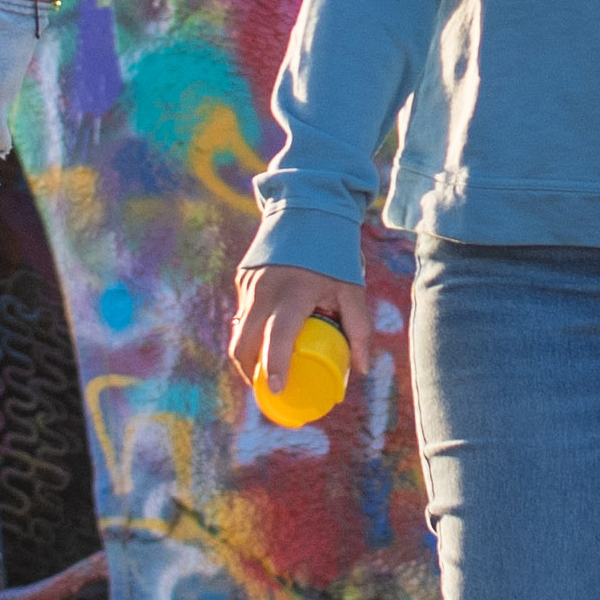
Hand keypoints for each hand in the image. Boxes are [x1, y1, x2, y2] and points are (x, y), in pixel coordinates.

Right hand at [225, 260, 366, 433]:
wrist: (306, 209)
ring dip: (248, 352)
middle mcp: (264, 290)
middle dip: (250, 371)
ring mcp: (249, 284)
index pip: (276, 338)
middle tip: (267, 388)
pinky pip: (243, 313)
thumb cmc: (334, 255)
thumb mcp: (352, 290)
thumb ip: (358, 329)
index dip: (274, 366)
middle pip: (243, 343)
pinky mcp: (243, 278)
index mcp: (293, 293)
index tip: (277, 389)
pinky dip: (251, 330)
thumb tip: (360, 370)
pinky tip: (264, 337)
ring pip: (239, 330)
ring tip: (265, 369)